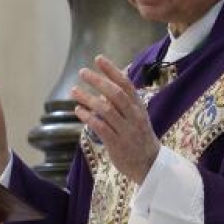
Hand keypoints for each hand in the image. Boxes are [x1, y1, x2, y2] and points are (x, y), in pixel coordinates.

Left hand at [71, 54, 159, 184]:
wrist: (149, 165)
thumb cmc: (139, 136)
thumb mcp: (137, 116)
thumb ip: (122, 101)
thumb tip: (104, 85)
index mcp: (139, 107)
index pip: (126, 84)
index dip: (112, 70)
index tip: (99, 58)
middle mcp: (134, 116)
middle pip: (115, 94)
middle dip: (98, 81)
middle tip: (82, 71)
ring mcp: (126, 130)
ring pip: (106, 110)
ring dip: (88, 98)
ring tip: (73, 90)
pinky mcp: (117, 144)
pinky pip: (100, 127)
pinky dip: (88, 117)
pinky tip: (78, 110)